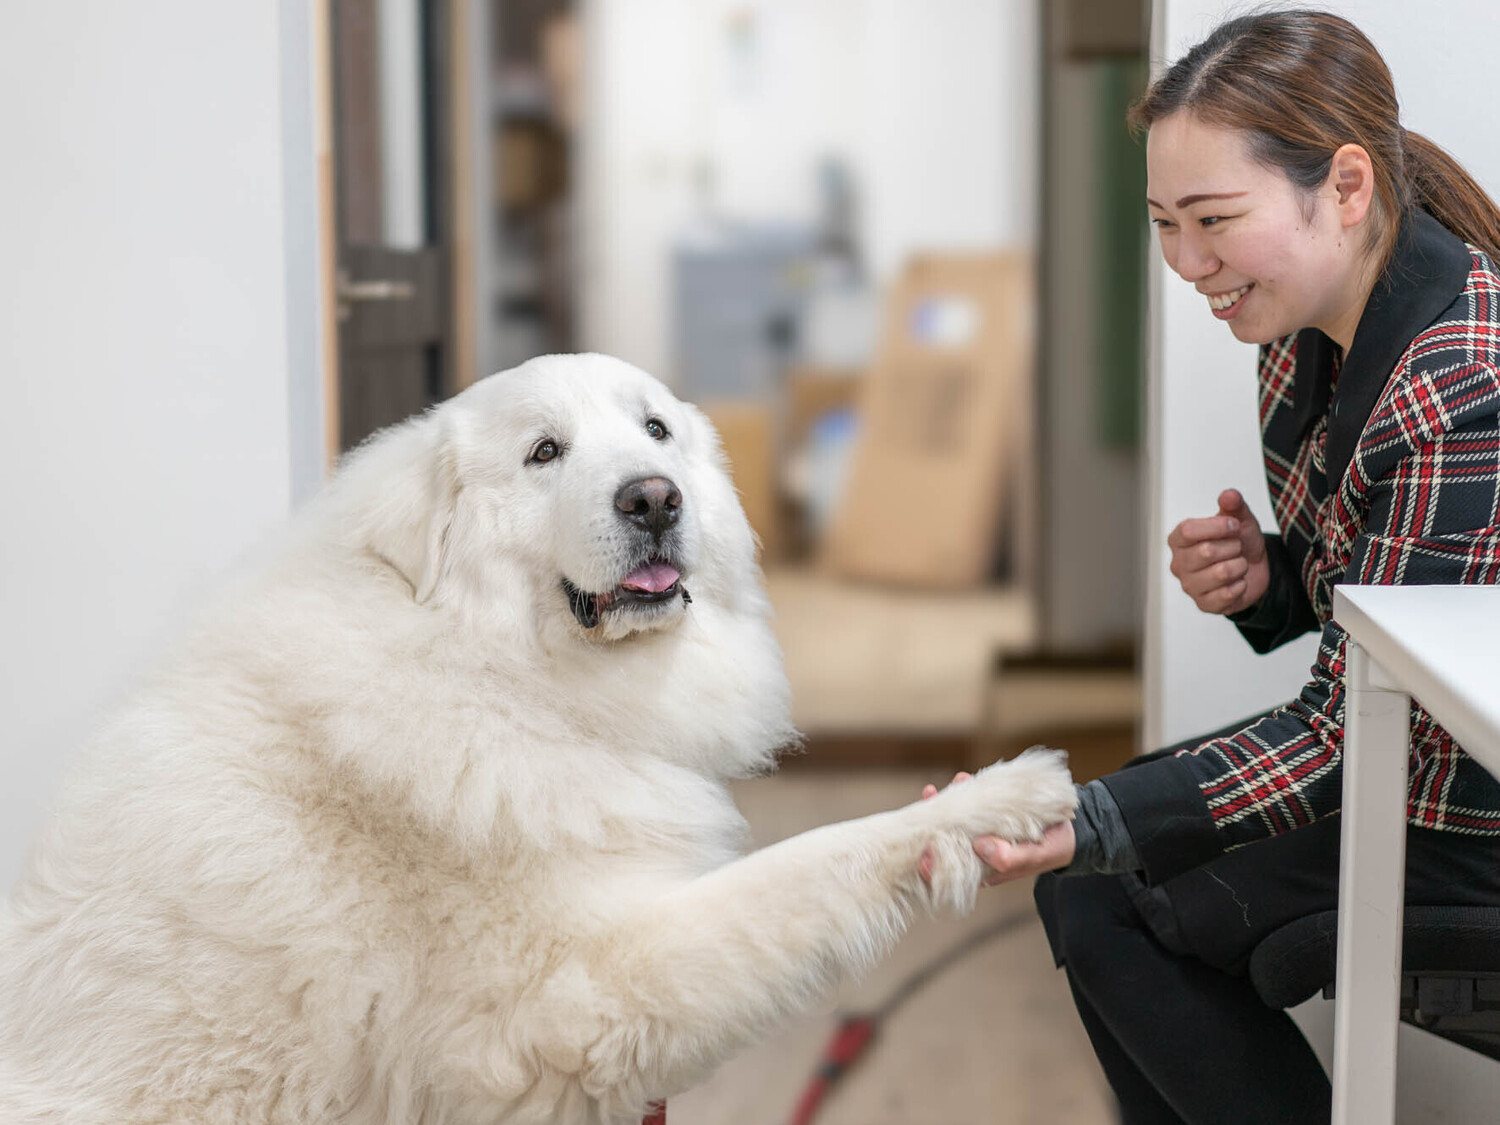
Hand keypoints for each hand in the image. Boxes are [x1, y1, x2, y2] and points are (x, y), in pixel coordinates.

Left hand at [918, 774, 1075, 885]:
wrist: (1070, 832)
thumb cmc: (1051, 850)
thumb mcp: (1034, 856)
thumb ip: (1009, 858)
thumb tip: (980, 847)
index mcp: (984, 871)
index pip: (950, 873)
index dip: (932, 866)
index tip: (921, 853)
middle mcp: (977, 852)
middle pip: (945, 842)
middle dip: (930, 825)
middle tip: (924, 804)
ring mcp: (981, 831)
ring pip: (954, 820)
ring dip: (944, 804)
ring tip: (935, 790)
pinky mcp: (989, 813)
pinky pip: (971, 802)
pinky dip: (965, 790)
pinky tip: (964, 778)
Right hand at [1166, 488, 1269, 614]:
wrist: (1254, 569)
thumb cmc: (1239, 542)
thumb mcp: (1239, 519)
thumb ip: (1233, 505)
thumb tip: (1229, 495)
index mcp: (1179, 540)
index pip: (1188, 530)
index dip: (1217, 527)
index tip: (1234, 525)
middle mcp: (1178, 563)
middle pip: (1206, 551)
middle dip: (1233, 547)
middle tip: (1236, 548)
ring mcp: (1189, 586)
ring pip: (1221, 572)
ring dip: (1239, 566)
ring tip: (1238, 564)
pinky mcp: (1204, 605)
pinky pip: (1228, 593)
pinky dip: (1241, 585)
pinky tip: (1238, 582)